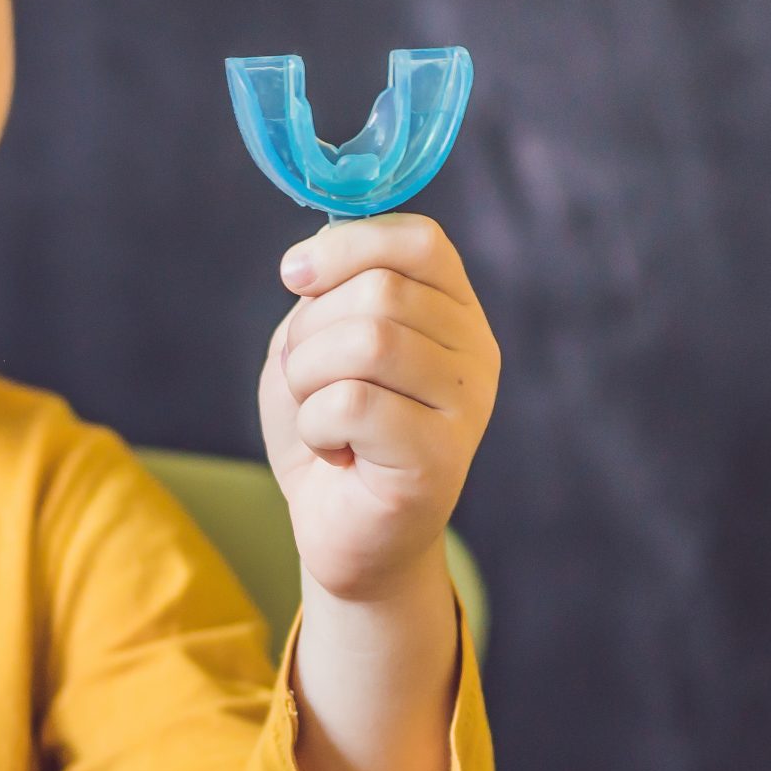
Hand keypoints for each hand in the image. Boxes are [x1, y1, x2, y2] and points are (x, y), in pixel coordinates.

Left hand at [258, 212, 499, 602]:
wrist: (340, 530)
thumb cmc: (329, 428)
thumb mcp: (320, 340)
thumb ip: (331, 291)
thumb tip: (314, 254)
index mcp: (455, 311)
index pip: (421, 240)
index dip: (347, 245)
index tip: (294, 277)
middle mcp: (475, 353)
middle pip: (381, 290)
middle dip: (311, 330)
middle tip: (305, 378)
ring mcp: (466, 406)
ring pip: (367, 341)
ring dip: (308, 376)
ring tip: (319, 414)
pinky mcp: (440, 458)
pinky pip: (353, 402)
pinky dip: (317, 424)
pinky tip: (334, 451)